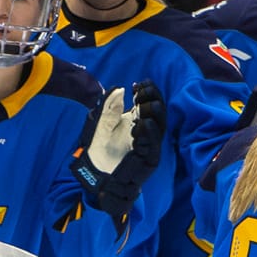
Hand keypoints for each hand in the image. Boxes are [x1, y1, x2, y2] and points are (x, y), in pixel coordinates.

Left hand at [74, 81, 164, 221]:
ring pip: (159, 127)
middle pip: (158, 113)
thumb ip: (109, 105)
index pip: (149, 103)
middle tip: (143, 90)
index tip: (138, 83)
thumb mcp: (101, 121)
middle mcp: (146, 133)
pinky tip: (145, 122)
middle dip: (153, 99)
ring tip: (146, 102)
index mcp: (138, 121)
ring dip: (155, 113)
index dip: (147, 92)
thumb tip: (120, 88)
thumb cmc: (100, 149)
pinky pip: (153, 145)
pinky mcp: (148, 160)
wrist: (96, 173)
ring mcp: (149, 146)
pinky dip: (151, 133)